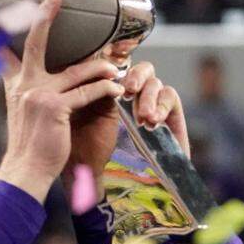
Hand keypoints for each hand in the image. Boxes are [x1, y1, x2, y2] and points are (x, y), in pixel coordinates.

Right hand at [0, 0, 123, 201]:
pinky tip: (115, 89)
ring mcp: (39, 95)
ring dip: (98, 66)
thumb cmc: (29, 144)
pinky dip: (103, 90)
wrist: (27, 168)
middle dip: (43, 18)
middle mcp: (24, 86)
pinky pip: (87, 93)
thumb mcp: (21, 112)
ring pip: (76, 71)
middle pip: (34, 44)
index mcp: (14, 86)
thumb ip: (26, 92)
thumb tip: (30, 79)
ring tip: (114, 64)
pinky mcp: (56, 108)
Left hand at [70, 61, 191, 174]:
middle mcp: (137, 91)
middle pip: (143, 68)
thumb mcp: (83, 122)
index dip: (118, 68)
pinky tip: (154, 120)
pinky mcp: (173, 112)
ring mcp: (156, 100)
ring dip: (150, 96)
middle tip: (129, 89)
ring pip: (157, 82)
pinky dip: (163, 105)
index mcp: (115, 88)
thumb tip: (71, 75)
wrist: (112, 177)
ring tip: (145, 116)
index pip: (122, 66)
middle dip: (137, 77)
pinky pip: (171, 96)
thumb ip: (86, 96)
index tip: (109, 76)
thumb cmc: (91, 152)